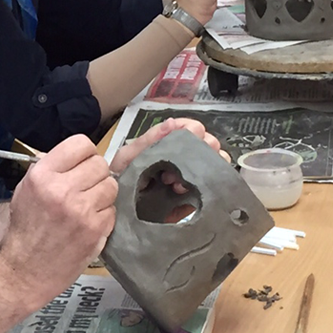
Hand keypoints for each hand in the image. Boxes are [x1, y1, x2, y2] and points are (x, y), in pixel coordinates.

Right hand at [0, 135, 116, 296]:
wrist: (25, 270)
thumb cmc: (26, 228)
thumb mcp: (25, 188)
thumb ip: (49, 167)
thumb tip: (75, 154)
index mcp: (42, 175)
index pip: (81, 143)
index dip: (85, 153)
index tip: (81, 164)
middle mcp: (62, 190)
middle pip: (100, 164)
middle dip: (95, 174)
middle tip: (85, 186)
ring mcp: (81, 211)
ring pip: (111, 186)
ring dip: (102, 194)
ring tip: (88, 205)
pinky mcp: (95, 230)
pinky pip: (113, 210)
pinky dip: (104, 216)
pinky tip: (89, 223)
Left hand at [109, 118, 228, 222]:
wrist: (116, 210)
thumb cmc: (120, 178)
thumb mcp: (128, 156)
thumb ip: (148, 140)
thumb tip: (173, 123)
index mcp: (170, 143)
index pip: (195, 129)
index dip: (193, 133)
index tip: (185, 142)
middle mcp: (185, 158)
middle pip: (210, 146)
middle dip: (198, 153)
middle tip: (174, 168)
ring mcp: (193, 179)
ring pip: (216, 166)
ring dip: (201, 171)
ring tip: (175, 184)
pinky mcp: (195, 201)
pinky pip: (213, 192)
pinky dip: (202, 190)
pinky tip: (182, 195)